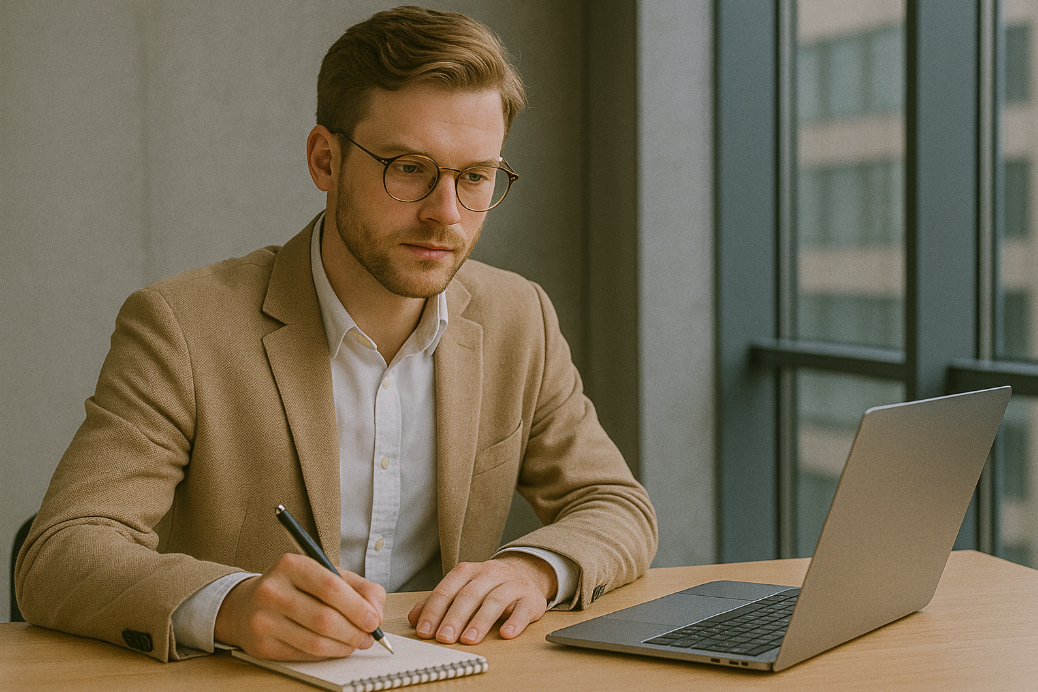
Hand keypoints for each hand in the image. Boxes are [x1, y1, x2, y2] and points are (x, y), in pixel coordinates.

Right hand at [214, 552, 385, 660]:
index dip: (357, 607)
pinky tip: (335, 648)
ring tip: (356, 643)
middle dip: (354, 632)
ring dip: (343, 647)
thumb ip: (359, 588)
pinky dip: (326, 654)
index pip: (330, 587)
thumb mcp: (326, 575)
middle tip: (369, 637)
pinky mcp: (261, 645)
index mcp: (291, 565)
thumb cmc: (296, 588)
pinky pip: (303, 655)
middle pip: (324, 618)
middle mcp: (272, 590)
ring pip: (315, 641)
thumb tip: (376, 615)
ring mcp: (263, 619)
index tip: (374, 620)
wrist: (247, 605)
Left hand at [407, 554, 556, 644]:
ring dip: (480, 621)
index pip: (448, 588)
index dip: (435, 609)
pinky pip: (523, 609)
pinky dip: (514, 622)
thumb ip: (438, 602)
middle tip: (444, 638)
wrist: (524, 574)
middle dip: (455, 617)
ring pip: (495, 601)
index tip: (425, 630)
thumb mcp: (462, 589)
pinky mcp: (530, 598)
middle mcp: (490, 573)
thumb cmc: (487, 586)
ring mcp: (512, 584)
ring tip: (469, 640)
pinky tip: (505, 634)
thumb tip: (414, 618)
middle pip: (470, 595)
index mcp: (469, 571)